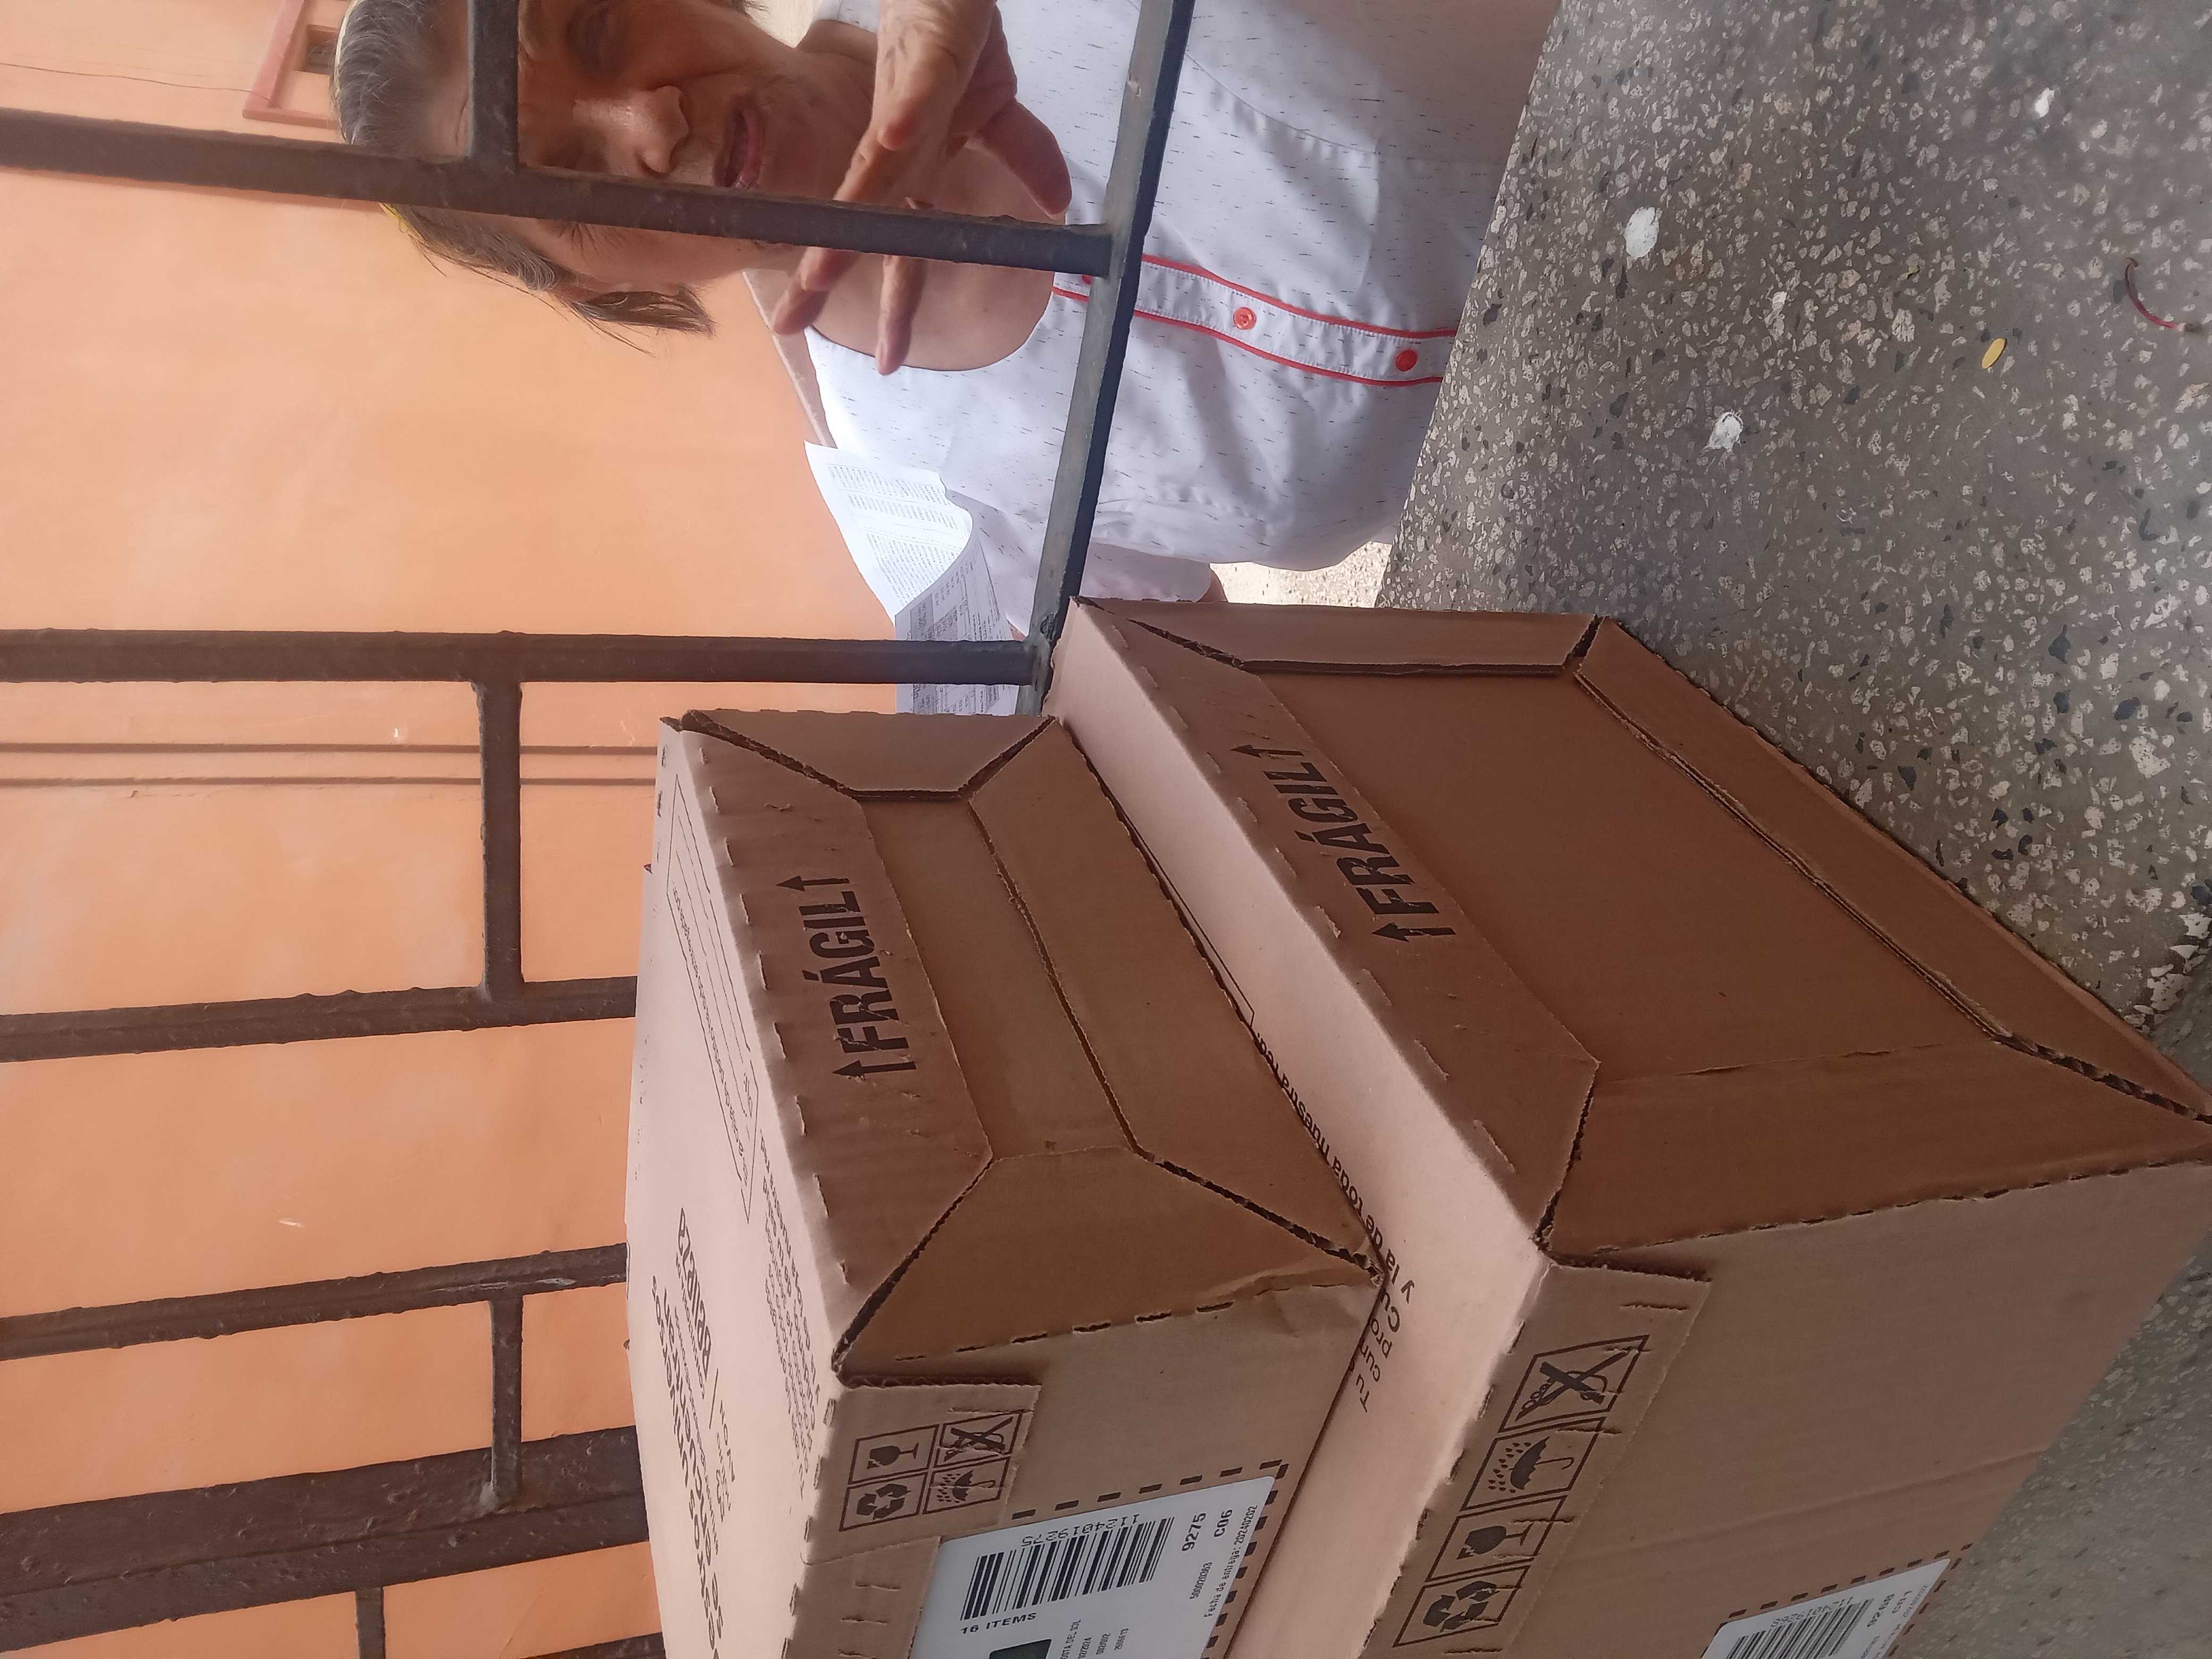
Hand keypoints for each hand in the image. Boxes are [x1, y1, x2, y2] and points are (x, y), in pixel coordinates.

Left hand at [771, 0, 1070, 372]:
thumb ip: (1021, 152)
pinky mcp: (926, 56)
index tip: (884, 362)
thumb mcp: (997, 104)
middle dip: (830, 273)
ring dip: (852, 217)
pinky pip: (916, 89)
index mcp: (921, 161)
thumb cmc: (958, 31)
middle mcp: (902, 141)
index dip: (897, 301)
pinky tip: (896, 138)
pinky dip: (906, 114)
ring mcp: (909, 100)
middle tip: (792, 328)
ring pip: (874, 166)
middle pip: (867, 220)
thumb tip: (1056, 203)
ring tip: (822, 267)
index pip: (905, 242)